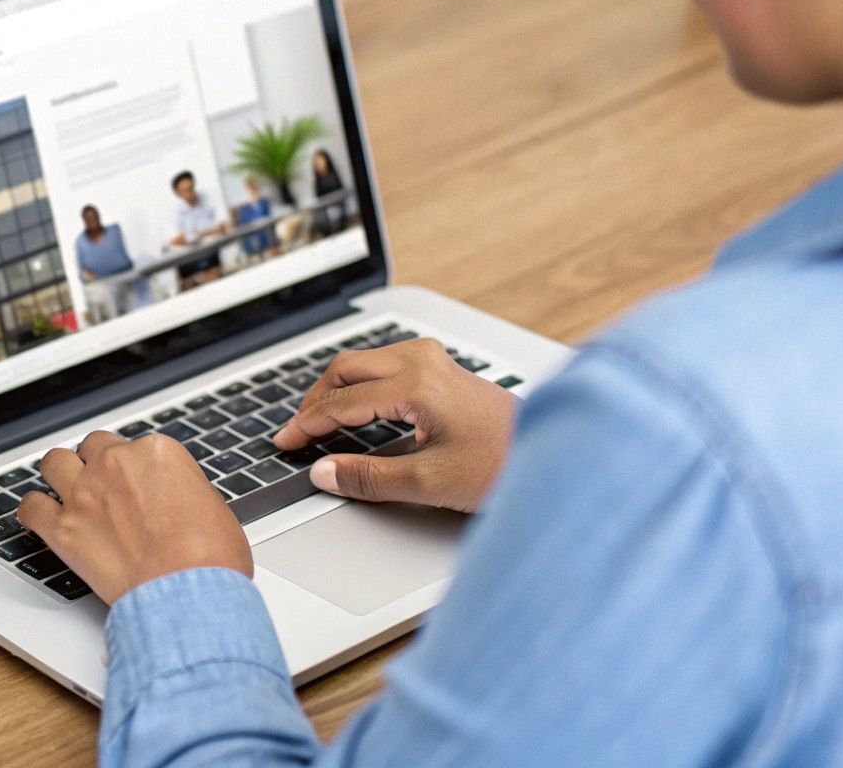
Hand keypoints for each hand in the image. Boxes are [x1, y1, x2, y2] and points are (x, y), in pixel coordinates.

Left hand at [18, 430, 252, 603]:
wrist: (188, 594)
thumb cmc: (210, 559)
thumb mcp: (213, 508)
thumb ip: (183, 492)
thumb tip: (174, 502)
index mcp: (157, 452)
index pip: (133, 447)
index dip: (133, 470)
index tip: (134, 487)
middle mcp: (116, 464)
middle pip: (92, 447)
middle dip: (96, 466)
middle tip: (104, 491)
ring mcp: (85, 493)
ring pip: (54, 463)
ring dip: (60, 476)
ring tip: (68, 494)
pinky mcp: (63, 528)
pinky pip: (30, 506)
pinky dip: (33, 511)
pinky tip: (41, 518)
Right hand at [275, 339, 514, 512]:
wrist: (557, 455)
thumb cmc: (505, 465)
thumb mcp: (429, 482)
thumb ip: (368, 477)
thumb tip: (324, 473)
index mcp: (415, 384)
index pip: (342, 402)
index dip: (307, 424)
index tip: (286, 442)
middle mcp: (422, 361)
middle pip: (345, 368)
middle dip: (314, 400)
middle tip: (296, 432)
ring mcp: (434, 360)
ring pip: (364, 363)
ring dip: (336, 389)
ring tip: (319, 421)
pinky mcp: (442, 368)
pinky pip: (384, 365)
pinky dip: (360, 385)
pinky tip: (355, 408)